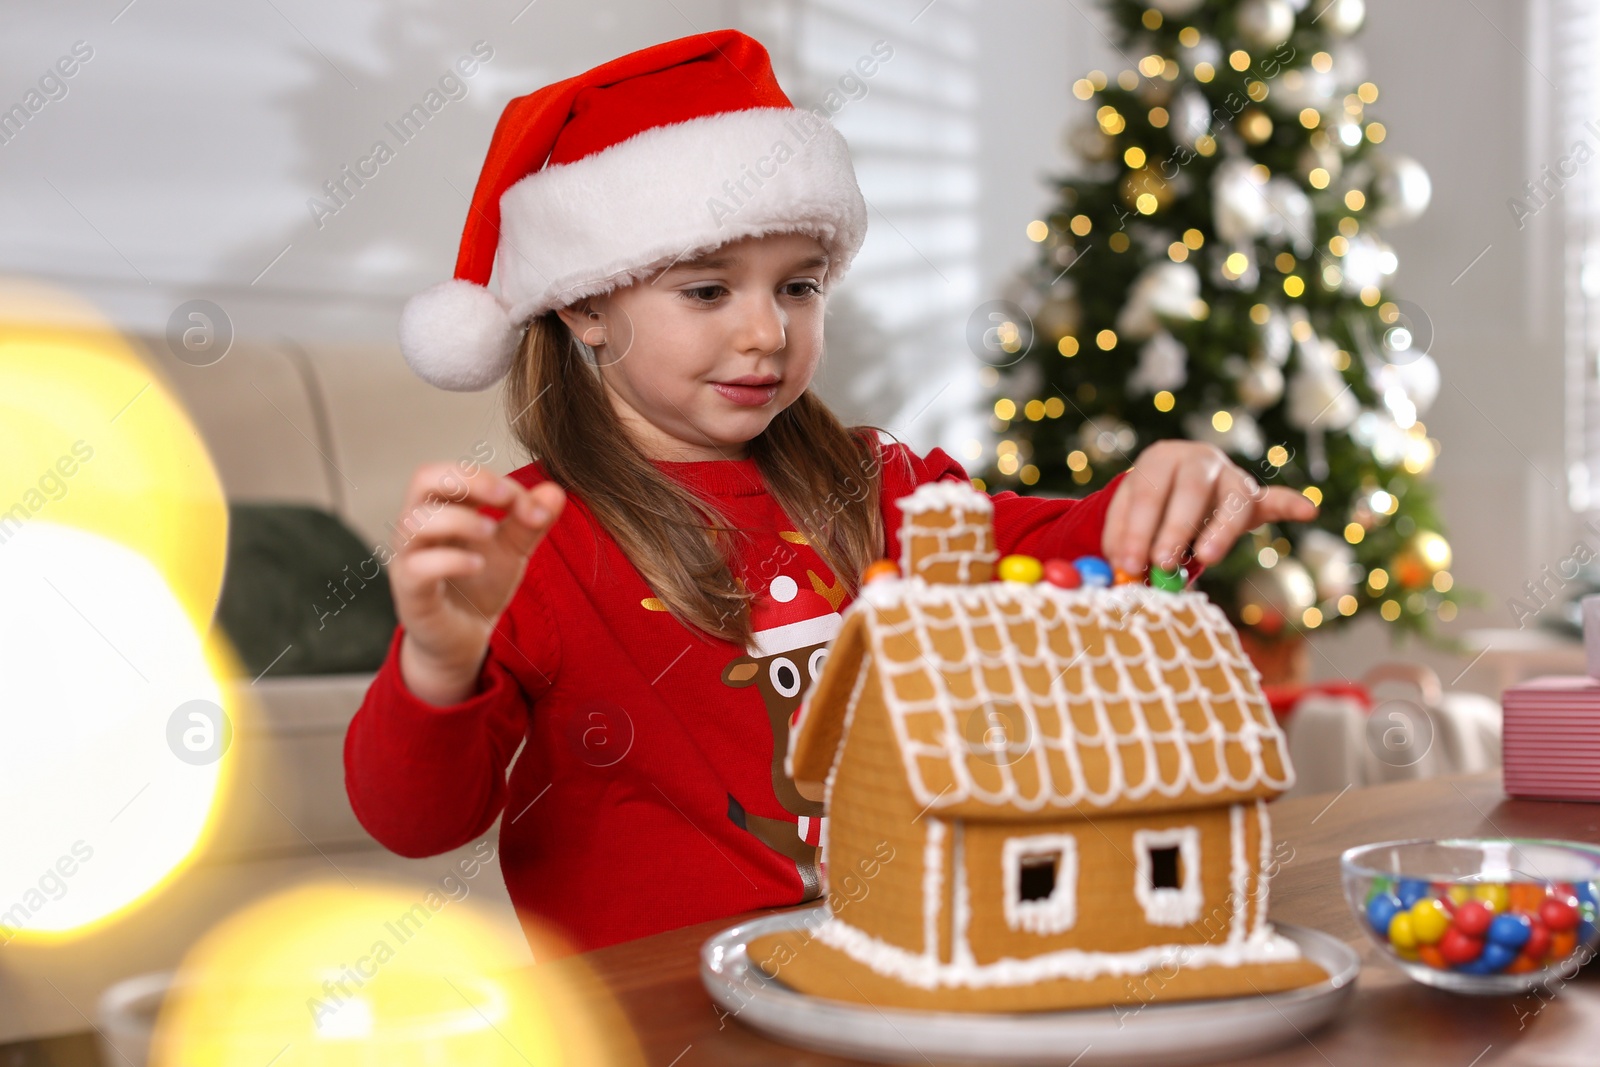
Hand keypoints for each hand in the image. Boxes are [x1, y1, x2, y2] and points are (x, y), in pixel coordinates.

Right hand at [390, 464, 565, 702]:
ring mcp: (409, 557)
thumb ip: (530, 522)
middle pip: (424, 479)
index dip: (498, 481)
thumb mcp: (513, 551)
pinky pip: (417, 567)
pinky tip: (477, 565)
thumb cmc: (479, 585)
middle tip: (505, 495)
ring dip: (458, 519)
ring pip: (415, 521)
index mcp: (444, 507)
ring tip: (491, 530)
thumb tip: (556, 491)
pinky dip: (449, 560)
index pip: (460, 474)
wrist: (463, 639)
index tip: (534, 507)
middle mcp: (420, 526)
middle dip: (466, 479)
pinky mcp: (409, 592)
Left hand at [1101, 440, 1317, 575]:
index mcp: (1159, 459)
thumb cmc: (1148, 507)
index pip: (1147, 493)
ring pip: (1231, 500)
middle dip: (1173, 529)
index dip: (1136, 530)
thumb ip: (1121, 542)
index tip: (1128, 563)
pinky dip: (1291, 504)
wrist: (1179, 483)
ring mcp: (1230, 475)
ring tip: (1206, 557)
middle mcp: (1197, 460)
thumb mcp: (1125, 517)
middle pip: (1189, 492)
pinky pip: (1274, 499)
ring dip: (1219, 530)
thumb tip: (1122, 570)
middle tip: (1162, 563)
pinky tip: (1310, 511)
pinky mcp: (1253, 495)